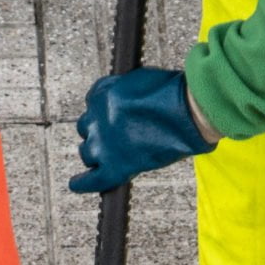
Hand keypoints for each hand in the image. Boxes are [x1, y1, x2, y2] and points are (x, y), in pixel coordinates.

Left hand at [71, 67, 213, 193]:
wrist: (188, 113)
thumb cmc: (174, 94)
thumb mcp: (140, 79)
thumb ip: (125, 93)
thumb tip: (124, 104)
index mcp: (102, 95)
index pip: (92, 105)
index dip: (104, 114)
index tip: (112, 118)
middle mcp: (98, 119)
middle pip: (86, 129)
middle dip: (99, 133)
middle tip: (115, 137)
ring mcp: (105, 144)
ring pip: (86, 153)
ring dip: (95, 155)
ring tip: (109, 157)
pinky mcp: (116, 166)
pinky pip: (92, 180)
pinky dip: (82, 184)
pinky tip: (76, 185)